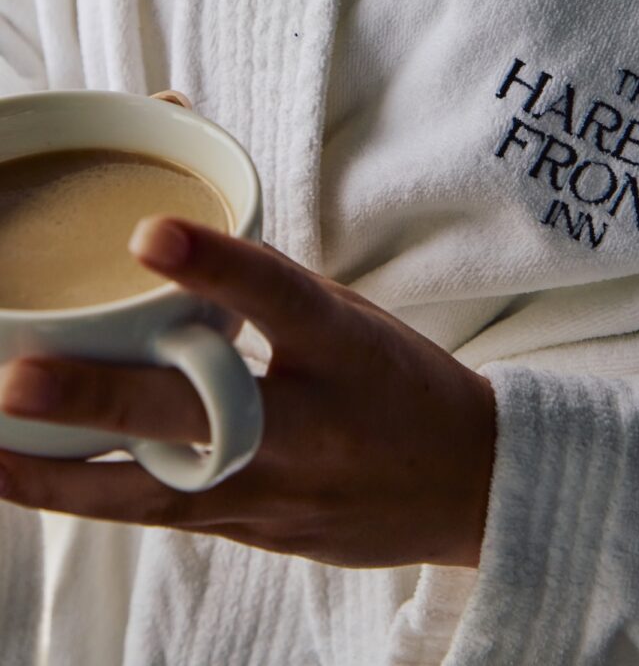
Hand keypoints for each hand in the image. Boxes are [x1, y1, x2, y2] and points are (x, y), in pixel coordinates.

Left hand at [0, 93, 496, 569]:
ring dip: (63, 476)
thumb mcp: (350, 318)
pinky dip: (94, 497)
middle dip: (101, 402)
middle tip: (16, 382)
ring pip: (159, 493)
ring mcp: (280, 491)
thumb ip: (266, 288)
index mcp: (346, 348)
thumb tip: (178, 229)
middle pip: (200, 416)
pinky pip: (164, 516)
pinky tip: (30, 478)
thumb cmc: (402, 382)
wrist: (469, 487)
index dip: (217, 266)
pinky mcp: (257, 532)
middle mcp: (312, 425)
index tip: (147, 234)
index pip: (282, 298)